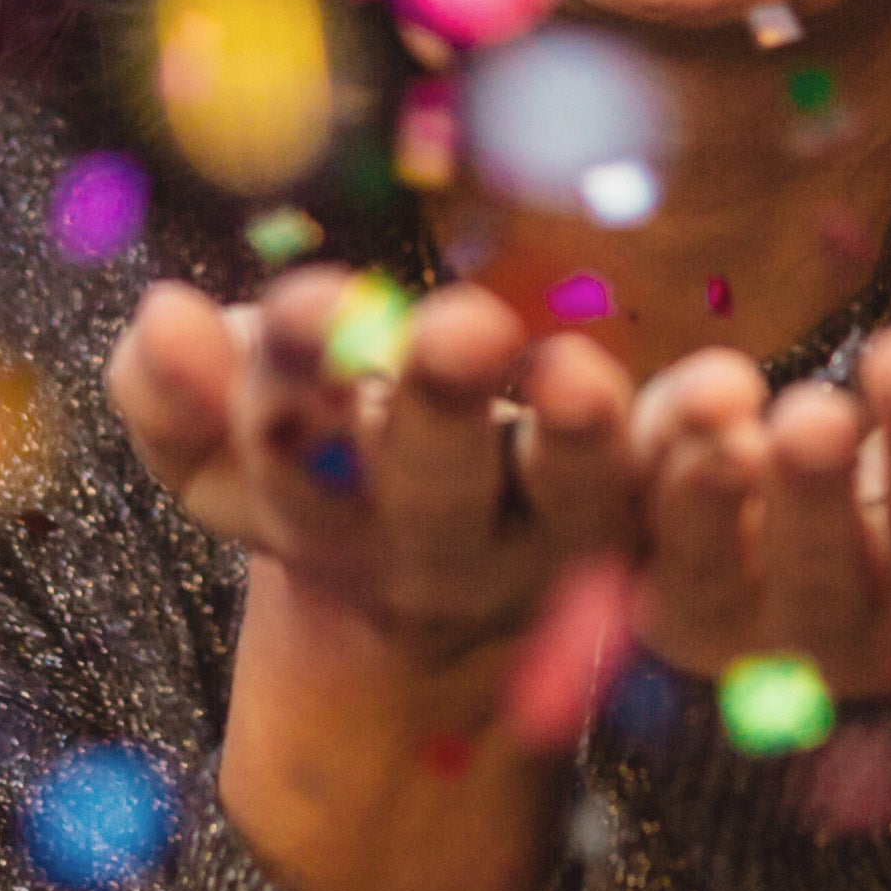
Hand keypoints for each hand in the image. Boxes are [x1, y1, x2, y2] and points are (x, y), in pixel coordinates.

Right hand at [119, 270, 639, 890]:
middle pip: (430, 492)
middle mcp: (430, 552)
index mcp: (311, 515)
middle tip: (463, 327)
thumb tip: (161, 317)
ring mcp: (544, 556)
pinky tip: (729, 397)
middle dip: (442, 409)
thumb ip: (171, 393)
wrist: (424, 586)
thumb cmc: (308, 454)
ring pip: (569, 512)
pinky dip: (701, 458)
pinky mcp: (646, 547)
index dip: (294, 384)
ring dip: (584, 444)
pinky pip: (680, 513)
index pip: (289, 450)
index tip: (310, 303)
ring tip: (591, 375)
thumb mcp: (217, 441)